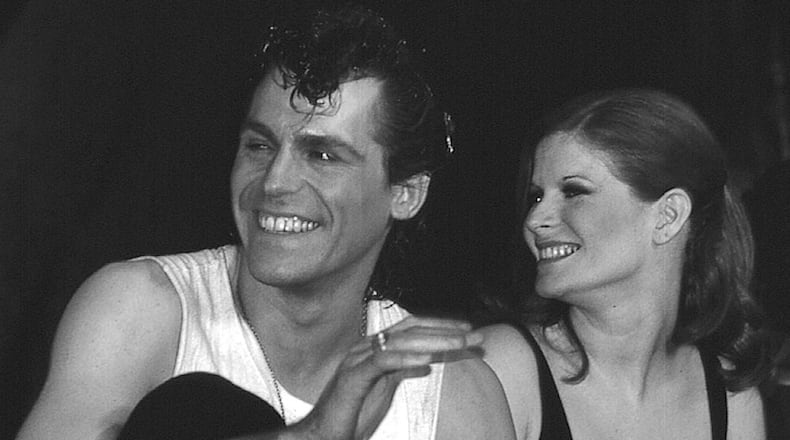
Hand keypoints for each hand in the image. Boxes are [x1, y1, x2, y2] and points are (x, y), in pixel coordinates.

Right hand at [287, 316, 483, 439]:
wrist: (323, 435)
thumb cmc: (352, 413)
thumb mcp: (385, 387)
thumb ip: (403, 369)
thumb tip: (428, 359)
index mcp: (374, 347)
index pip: (412, 328)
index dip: (441, 326)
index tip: (468, 331)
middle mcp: (365, 348)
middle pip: (410, 330)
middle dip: (445, 331)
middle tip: (474, 336)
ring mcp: (357, 360)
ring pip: (400, 342)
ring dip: (434, 341)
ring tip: (459, 344)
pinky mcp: (352, 378)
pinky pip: (381, 362)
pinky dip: (405, 358)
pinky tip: (427, 361)